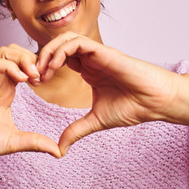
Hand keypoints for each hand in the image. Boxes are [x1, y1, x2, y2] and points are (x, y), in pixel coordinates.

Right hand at [0, 44, 60, 167]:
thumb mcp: (14, 141)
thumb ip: (35, 142)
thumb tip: (59, 152)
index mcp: (6, 90)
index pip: (25, 65)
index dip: (40, 67)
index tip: (49, 81)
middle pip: (16, 52)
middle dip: (33, 58)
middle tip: (43, 76)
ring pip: (5, 51)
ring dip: (22, 58)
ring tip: (33, 76)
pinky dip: (9, 65)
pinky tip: (20, 79)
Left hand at [36, 32, 180, 154]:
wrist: (156, 102)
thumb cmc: (134, 107)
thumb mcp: (96, 121)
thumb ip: (76, 131)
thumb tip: (59, 149)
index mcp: (89, 71)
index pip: (59, 59)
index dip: (44, 68)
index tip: (36, 84)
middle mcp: (91, 59)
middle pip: (58, 46)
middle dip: (41, 57)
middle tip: (33, 76)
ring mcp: (97, 54)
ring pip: (64, 39)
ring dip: (48, 52)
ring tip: (41, 71)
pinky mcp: (104, 51)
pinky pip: (76, 42)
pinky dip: (61, 50)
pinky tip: (54, 66)